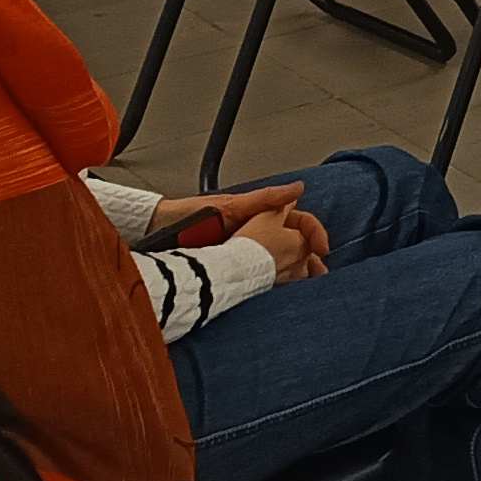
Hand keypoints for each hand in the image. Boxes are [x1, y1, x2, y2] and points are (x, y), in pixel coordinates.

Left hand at [158, 183, 324, 275]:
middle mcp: (255, 233)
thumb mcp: (231, 206)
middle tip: (319, 273)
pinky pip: (257, 275)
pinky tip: (277, 292)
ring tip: (304, 285)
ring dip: (294, 273)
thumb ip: (265, 198)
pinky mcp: (231, 267)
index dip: (313, 234)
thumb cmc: (189, 214)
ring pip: (277, 261)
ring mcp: (244, 251)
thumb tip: (298, 188)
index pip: (298, 222)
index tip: (321, 249)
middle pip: (292, 244)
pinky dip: (271, 283)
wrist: (159, 232)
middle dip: (309, 259)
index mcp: (259, 215)